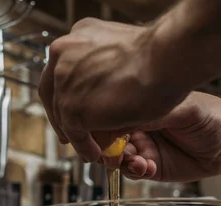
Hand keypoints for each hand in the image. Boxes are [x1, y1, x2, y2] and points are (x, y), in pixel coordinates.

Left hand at [39, 18, 188, 162]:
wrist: (167, 58)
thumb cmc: (159, 55)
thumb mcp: (120, 55)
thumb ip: (101, 69)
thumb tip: (95, 93)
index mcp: (76, 37)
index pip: (58, 72)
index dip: (62, 95)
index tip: (66, 111)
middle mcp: (63, 54)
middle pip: (52, 94)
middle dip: (62, 118)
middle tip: (70, 136)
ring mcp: (64, 81)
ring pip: (64, 116)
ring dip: (77, 135)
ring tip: (90, 148)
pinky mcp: (71, 106)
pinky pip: (74, 133)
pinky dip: (84, 146)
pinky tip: (94, 153)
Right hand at [97, 91, 220, 182]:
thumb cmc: (212, 116)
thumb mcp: (181, 109)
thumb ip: (152, 112)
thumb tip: (122, 116)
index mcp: (141, 107)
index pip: (112, 115)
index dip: (102, 124)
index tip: (101, 133)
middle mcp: (138, 127)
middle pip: (107, 138)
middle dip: (107, 147)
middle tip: (116, 152)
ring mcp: (143, 148)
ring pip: (116, 157)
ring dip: (122, 161)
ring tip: (138, 161)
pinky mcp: (151, 167)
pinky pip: (132, 172)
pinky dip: (135, 171)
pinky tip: (147, 167)